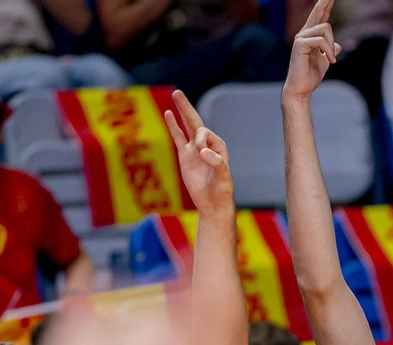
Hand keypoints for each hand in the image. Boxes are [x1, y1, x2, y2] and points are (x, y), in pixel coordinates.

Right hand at [164, 89, 233, 215]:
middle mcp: (206, 144)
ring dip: (181, 112)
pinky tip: (169, 114)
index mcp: (218, 146)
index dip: (201, 141)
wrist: (212, 203)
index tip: (203, 156)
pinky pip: (178, 137)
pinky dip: (173, 126)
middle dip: (187, 107)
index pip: (205, 134)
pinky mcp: (185, 156)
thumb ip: (216, 163)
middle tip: (178, 93)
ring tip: (175, 95)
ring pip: (186, 126)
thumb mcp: (224, 177)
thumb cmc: (221, 191)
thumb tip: (202, 152)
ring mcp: (194, 149)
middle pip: (195, 121)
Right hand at [285, 0, 339, 101]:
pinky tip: (330, 62)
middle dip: (326, 1)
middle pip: (318, 11)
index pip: (320, 16)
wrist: (301, 90)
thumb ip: (330, 51)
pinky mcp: (300, 44)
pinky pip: (321, 40)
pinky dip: (328, 51)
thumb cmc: (310, 77)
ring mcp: (301, 37)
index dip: (326, 5)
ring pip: (325, 28)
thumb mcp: (325, 62)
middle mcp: (304, 33)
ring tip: (331, 61)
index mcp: (310, 36)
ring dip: (331, 46)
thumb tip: (338, 45)